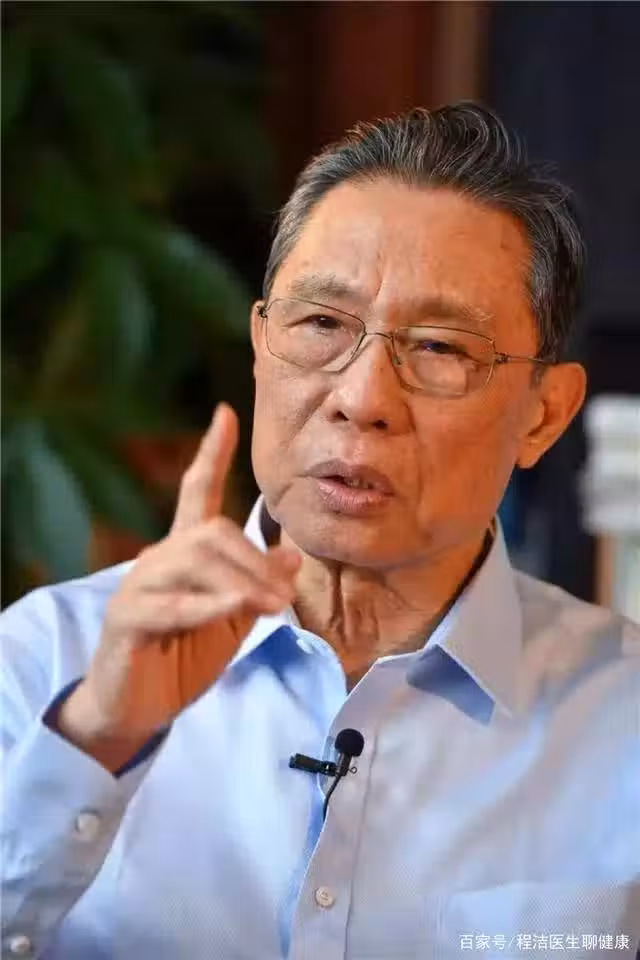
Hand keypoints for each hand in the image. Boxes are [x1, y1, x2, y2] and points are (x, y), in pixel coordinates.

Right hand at [55, 404, 299, 769]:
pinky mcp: (127, 618)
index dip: (212, 453)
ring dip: (241, 581)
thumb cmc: (184, 656)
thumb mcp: (232, 620)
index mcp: (185, 553)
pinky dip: (206, 605)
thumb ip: (256, 586)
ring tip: (272, 606)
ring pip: (194, 561)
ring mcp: (140, 586)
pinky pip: (171, 604)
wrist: (138, 708)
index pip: (197, 491)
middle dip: (255, 558)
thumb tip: (292, 555)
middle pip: (211, 532)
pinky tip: (233, 606)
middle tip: (285, 594)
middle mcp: (159, 558)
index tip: (226, 413)